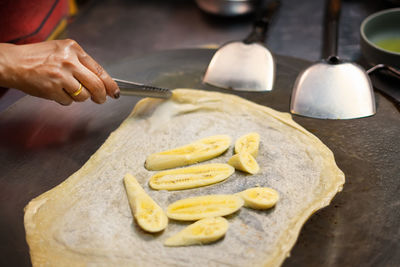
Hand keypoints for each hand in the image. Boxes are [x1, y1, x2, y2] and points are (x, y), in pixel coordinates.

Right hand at [0, 39, 119, 104]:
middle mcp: (69, 61)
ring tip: (67, 89)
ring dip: (79, 97)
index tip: (115, 92)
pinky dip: (65, 100)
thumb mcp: (62, 51)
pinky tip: (56, 91)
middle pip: (96, 85)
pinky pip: (68, 101)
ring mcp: (61, 76)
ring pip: (83, 96)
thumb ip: (81, 63)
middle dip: (101, 96)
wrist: (12, 63)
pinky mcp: (52, 89)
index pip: (99, 70)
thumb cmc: (37, 57)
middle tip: (101, 100)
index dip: (110, 84)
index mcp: (74, 49)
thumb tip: (102, 82)